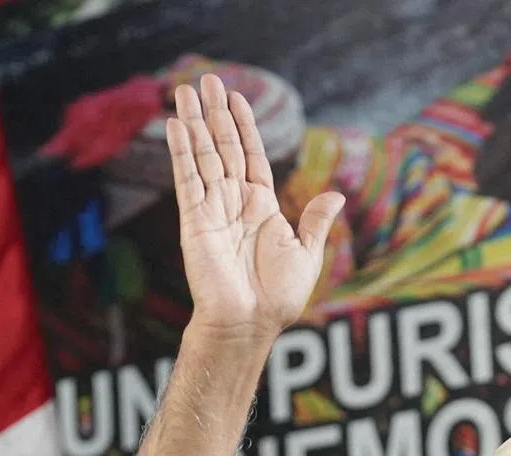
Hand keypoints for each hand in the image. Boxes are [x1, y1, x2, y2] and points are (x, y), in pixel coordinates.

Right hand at [165, 74, 343, 341]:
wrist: (250, 322)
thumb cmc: (278, 296)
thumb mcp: (306, 254)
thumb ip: (314, 221)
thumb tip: (335, 194)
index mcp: (262, 208)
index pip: (250, 156)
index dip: (244, 127)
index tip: (236, 96)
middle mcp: (235, 204)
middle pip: (222, 148)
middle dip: (215, 114)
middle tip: (206, 79)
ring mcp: (213, 210)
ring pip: (202, 156)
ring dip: (194, 122)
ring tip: (185, 89)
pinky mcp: (194, 220)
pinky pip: (186, 179)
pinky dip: (180, 151)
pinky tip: (175, 124)